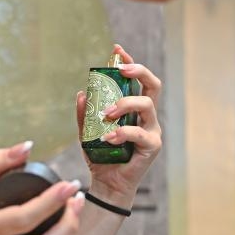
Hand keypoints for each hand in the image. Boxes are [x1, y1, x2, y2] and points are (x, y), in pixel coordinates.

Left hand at [76, 43, 161, 205]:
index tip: (117, 50)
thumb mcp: (86, 132)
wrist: (107, 184)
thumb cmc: (101, 157)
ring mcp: (151, 130)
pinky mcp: (152, 146)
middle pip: (153, 85)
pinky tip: (108, 137)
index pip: (137, 80)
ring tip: (106, 114)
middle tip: (121, 70)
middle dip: (139, 72)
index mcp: (134, 109)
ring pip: (147, 104)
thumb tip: (81, 93)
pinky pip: (139, 133)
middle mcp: (146, 117)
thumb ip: (84, 114)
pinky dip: (122, 132)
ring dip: (124, 104)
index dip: (130, 62)